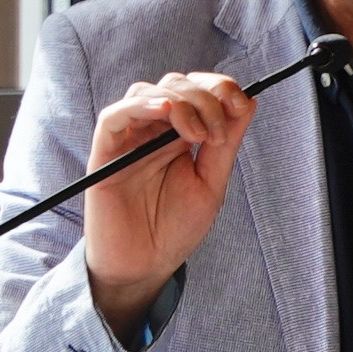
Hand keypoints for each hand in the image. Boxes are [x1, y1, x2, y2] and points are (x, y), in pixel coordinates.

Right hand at [82, 72, 256, 333]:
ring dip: (179, 102)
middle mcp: (153, 131)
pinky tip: (164, 112)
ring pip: (147, 92)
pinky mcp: (105, 152)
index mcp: (180, 135)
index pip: (197, 90)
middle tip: (216, 133)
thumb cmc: (174, 229)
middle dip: (204, 99)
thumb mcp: (211, 183)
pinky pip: (114, 116)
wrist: (145, 266)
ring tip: (196, 135)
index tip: (240, 102)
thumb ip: (226, 143)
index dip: (220, 86)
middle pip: (175, 84)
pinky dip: (140, 106)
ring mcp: (128, 139)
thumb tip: (247, 101)